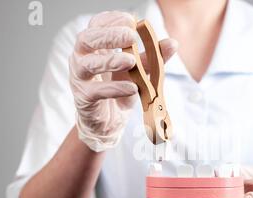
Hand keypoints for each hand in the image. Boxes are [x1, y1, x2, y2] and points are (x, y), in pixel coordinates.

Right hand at [69, 11, 177, 151]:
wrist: (108, 122)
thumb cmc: (119, 90)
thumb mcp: (138, 72)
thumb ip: (152, 58)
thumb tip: (173, 43)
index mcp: (94, 47)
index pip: (96, 25)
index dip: (112, 20)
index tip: (132, 21)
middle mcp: (82, 59)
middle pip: (86, 39)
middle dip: (109, 36)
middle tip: (131, 37)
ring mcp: (80, 79)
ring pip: (87, 64)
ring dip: (110, 60)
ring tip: (131, 61)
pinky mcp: (84, 99)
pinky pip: (96, 91)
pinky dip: (115, 88)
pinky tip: (131, 88)